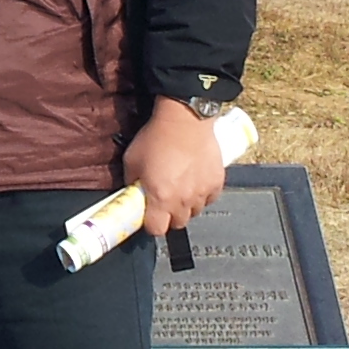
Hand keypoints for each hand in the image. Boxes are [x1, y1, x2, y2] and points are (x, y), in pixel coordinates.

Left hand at [124, 99, 227, 238]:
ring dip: (187, 205)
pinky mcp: (217, 182)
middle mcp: (183, 200)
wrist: (185, 118)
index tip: (149, 215)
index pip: (156, 230)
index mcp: (160, 198)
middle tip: (164, 200)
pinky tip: (196, 181)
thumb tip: (134, 193)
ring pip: (195, 212)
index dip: (151, 224)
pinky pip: (209, 198)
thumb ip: (131, 182)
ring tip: (181, 187)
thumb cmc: (156, 137)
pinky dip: (203, 195)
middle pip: (178, 223)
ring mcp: (202, 192)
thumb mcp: (132, 160)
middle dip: (169, 216)